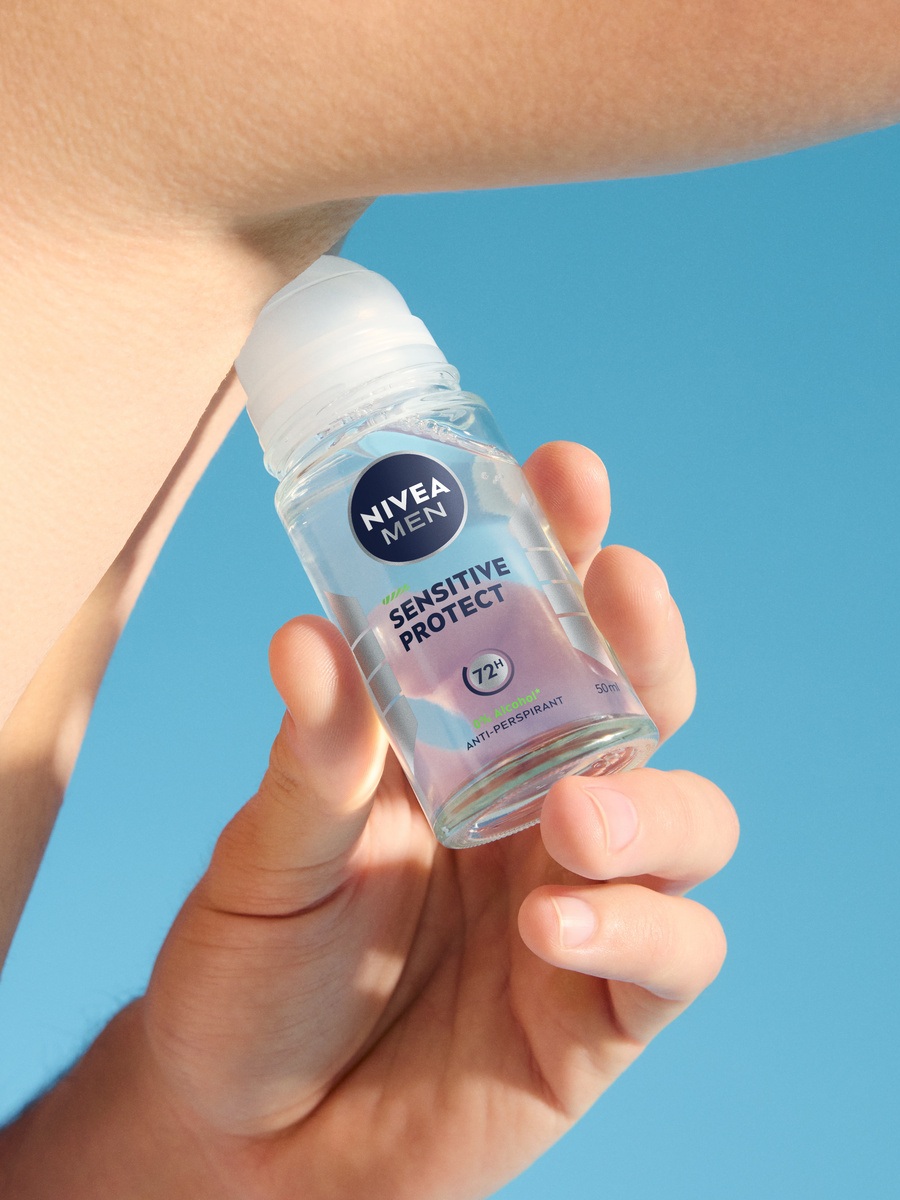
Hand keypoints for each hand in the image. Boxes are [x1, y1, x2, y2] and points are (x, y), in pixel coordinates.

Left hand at [140, 440, 737, 1199]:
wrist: (252, 1141)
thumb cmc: (258, 977)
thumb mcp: (267, 861)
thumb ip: (306, 766)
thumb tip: (306, 640)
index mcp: (465, 749)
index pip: (538, 628)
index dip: (563, 546)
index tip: (564, 473)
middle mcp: (541, 807)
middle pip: (639, 699)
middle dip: (644, 635)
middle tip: (621, 584)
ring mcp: (584, 900)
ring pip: (691, 818)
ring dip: (653, 801)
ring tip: (573, 815)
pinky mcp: (608, 1006)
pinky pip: (674, 950)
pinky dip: (634, 930)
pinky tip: (551, 932)